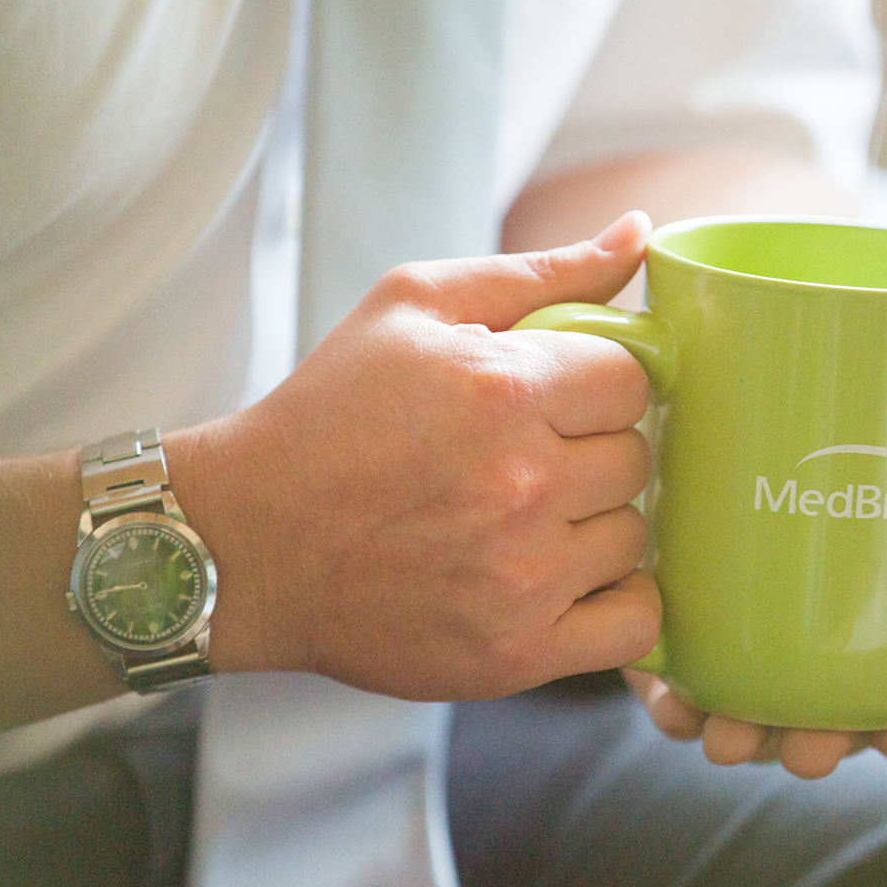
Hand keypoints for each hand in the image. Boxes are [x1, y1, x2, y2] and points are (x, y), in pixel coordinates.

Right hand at [170, 214, 661, 701]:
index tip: (547, 402)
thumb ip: (540, 273)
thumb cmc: (326, 418)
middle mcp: (521, 484)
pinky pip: (634, 626)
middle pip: (636, 460)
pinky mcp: (515, 652)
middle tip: (523, 462)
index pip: (633, 380)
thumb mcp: (411, 307)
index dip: (593, 387)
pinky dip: (612, 605)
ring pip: (633, 538)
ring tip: (520, 522)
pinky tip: (557, 581)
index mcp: (502, 389)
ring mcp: (522, 577)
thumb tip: (640, 234)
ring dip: (591, 528)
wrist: (246, 543)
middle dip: (588, 454)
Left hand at [623, 345, 886, 778]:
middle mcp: (827, 661)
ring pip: (759, 726)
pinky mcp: (683, 645)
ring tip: (733, 733)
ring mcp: (754, 662)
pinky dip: (682, 711)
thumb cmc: (837, 446)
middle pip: (839, 730)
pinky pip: (683, 703)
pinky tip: (678, 709)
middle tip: (813, 742)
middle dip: (827, 746)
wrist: (710, 430)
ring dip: (748, 740)